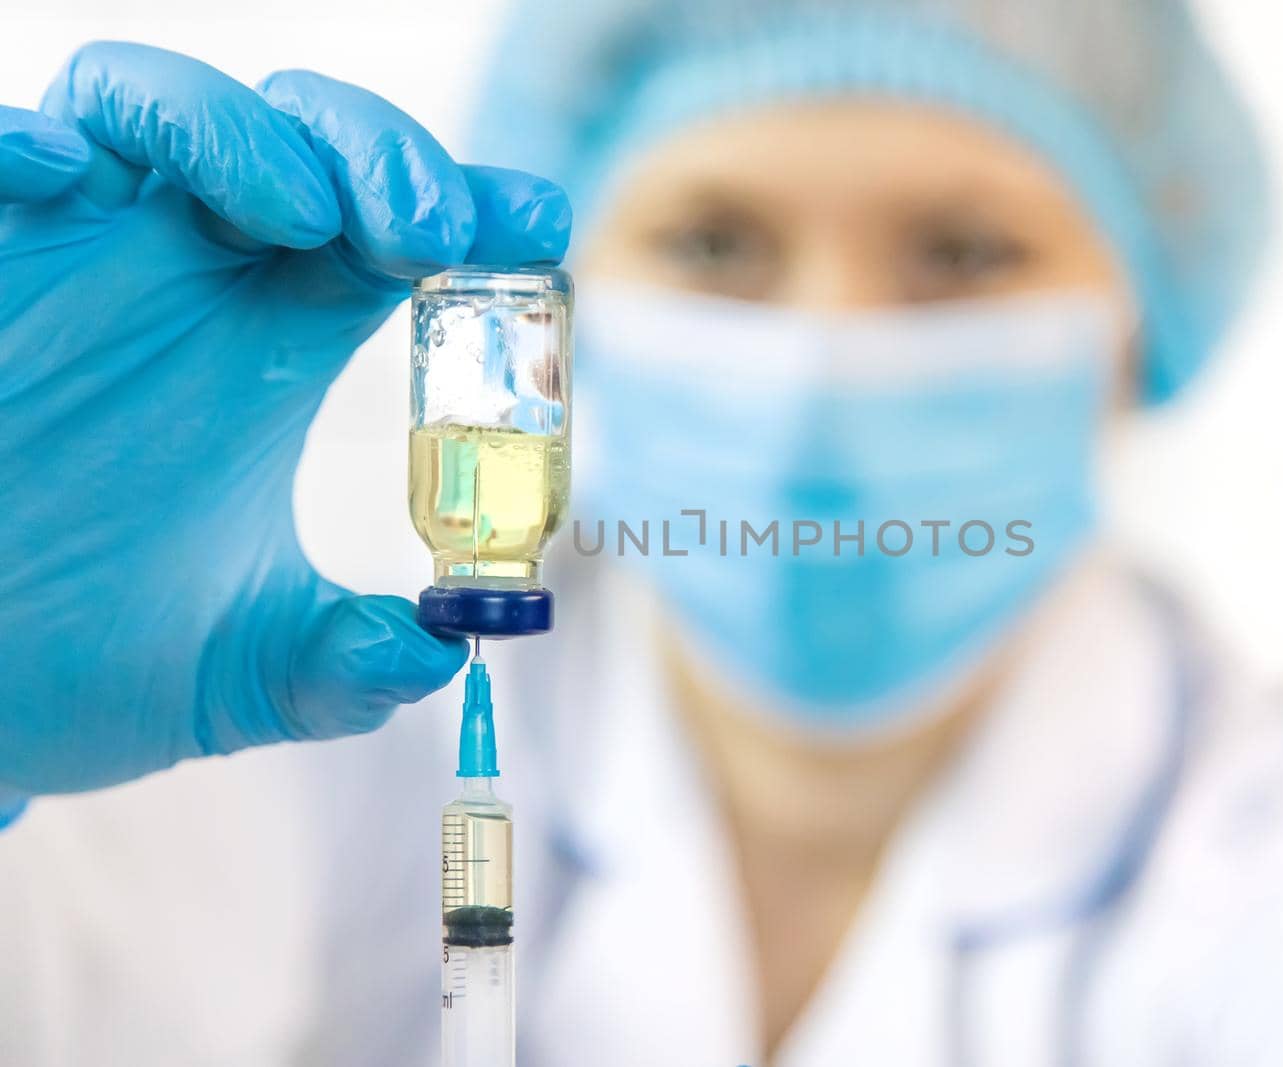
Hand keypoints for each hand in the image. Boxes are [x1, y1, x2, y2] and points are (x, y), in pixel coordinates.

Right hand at [0, 43, 570, 797]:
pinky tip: (69, 179)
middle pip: (297, 140)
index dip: (468, 211)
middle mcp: (178, 279)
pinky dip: (25, 145)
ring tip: (305, 219)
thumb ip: (347, 668)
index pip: (386, 235)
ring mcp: (64, 260)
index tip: (538, 226)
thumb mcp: (242, 676)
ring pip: (147, 106)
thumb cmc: (74, 662)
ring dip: (234, 131)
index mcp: (266, 345)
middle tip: (432, 231)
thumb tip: (444, 651)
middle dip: (375, 153)